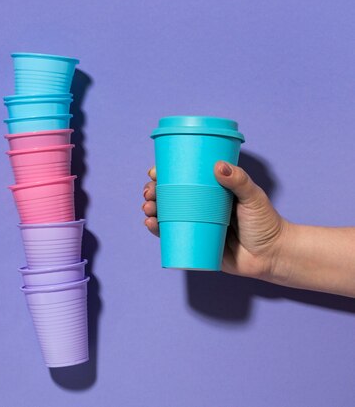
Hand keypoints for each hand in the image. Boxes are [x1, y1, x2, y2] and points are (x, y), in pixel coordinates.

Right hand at [142, 162, 288, 281]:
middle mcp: (200, 208)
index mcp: (210, 193)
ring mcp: (196, 226)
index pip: (183, 180)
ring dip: (151, 210)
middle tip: (149, 192)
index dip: (165, 175)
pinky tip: (150, 224)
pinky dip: (157, 231)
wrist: (273, 256)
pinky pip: (171, 237)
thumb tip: (218, 166)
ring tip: (148, 208)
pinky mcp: (195, 245)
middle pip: (169, 197)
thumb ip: (239, 181)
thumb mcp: (253, 197)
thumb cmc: (267, 223)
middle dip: (153, 193)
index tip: (155, 172)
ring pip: (166, 216)